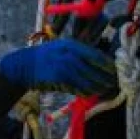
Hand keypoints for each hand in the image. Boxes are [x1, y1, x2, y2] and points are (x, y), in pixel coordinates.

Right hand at [0, 39, 116, 94]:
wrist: (24, 65)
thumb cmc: (45, 57)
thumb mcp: (62, 48)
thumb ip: (79, 53)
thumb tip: (99, 62)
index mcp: (72, 45)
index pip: (97, 55)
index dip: (108, 65)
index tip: (116, 71)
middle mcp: (70, 55)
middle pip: (95, 69)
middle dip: (107, 78)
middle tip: (114, 83)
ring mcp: (64, 68)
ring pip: (89, 81)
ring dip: (99, 87)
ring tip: (105, 89)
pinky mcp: (60, 80)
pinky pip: (78, 88)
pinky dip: (86, 92)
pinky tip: (91, 93)